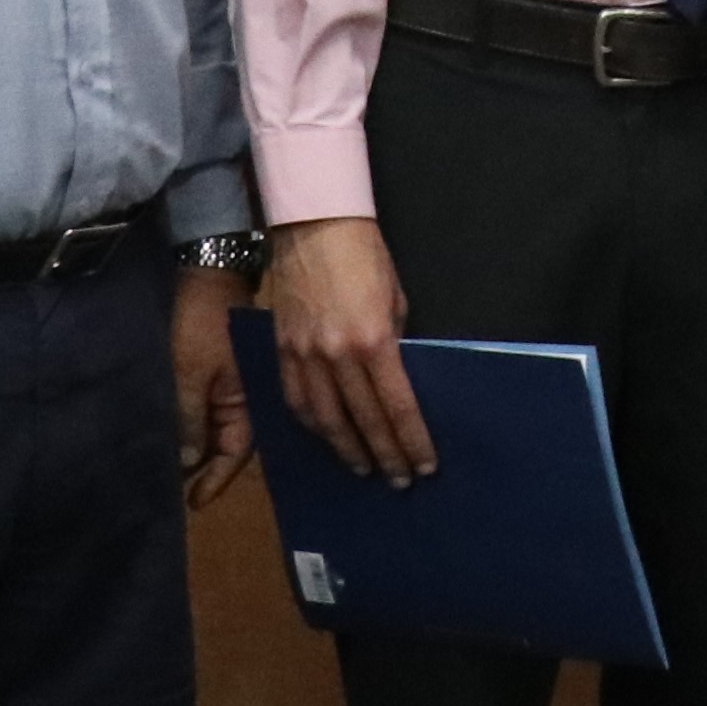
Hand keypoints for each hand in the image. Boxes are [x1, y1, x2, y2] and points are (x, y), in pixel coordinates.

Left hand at [170, 267, 257, 485]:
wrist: (211, 275)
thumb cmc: (202, 323)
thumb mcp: (191, 373)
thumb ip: (190, 419)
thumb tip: (188, 462)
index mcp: (249, 403)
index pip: (234, 455)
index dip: (214, 481)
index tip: (193, 504)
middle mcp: (246, 401)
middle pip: (227, 447)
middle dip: (204, 471)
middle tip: (176, 494)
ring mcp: (233, 388)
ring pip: (216, 430)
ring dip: (197, 450)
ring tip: (171, 472)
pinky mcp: (220, 376)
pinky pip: (209, 411)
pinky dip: (195, 427)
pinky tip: (178, 437)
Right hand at [262, 217, 433, 482]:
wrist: (314, 225)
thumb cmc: (365, 256)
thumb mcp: (396, 299)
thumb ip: (394, 343)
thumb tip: (397, 379)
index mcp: (373, 341)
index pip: (397, 407)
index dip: (411, 441)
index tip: (423, 464)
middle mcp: (337, 355)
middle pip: (363, 420)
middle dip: (384, 454)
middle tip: (398, 480)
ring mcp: (305, 354)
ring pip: (325, 418)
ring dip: (346, 449)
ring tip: (364, 467)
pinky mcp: (283, 349)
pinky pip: (296, 398)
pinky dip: (312, 424)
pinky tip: (325, 436)